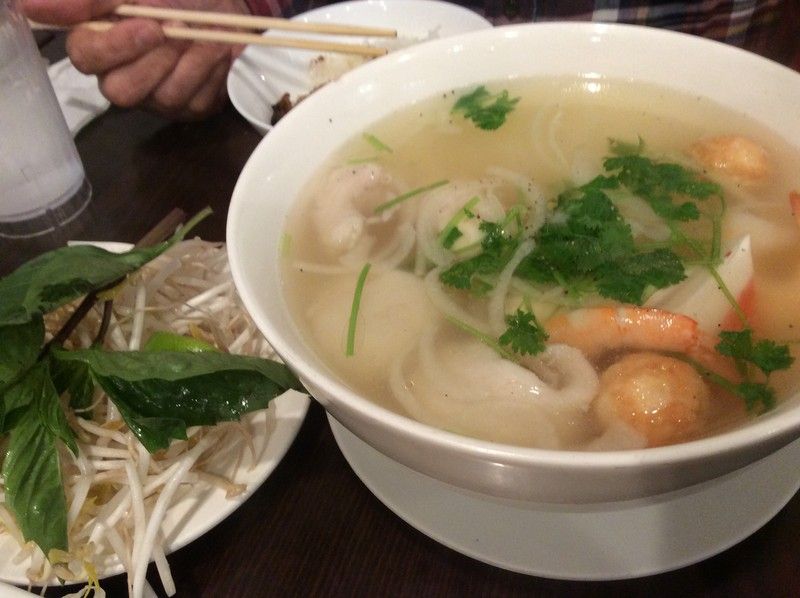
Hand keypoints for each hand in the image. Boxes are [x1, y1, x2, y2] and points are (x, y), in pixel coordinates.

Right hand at [22, 0, 251, 119]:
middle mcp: (124, 76)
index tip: (149, 25)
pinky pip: (196, 102)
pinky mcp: (190, 109)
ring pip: (164, 97)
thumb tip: (28, 5)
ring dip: (191, 60)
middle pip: (121, 91)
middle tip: (181, 29)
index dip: (116, 47)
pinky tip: (218, 51)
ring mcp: (157, 97)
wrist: (228, 7)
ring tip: (205, 34)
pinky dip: (211, 71)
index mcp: (101, 42)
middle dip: (156, 59)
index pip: (86, 57)